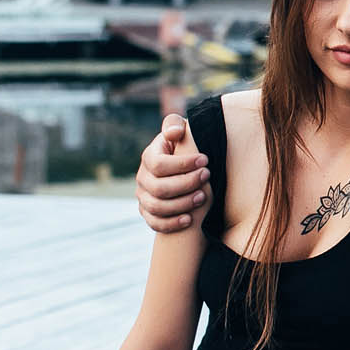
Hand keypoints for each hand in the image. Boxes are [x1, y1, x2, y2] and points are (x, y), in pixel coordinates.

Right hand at [137, 112, 209, 231]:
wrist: (186, 169)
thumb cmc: (186, 147)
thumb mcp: (182, 132)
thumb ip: (175, 125)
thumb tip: (173, 133)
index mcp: (150, 157)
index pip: (159, 164)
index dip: (182, 164)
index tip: (205, 160)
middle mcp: (143, 177)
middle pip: (159, 188)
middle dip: (186, 184)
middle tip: (206, 177)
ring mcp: (144, 196)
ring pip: (157, 207)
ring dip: (181, 204)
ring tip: (203, 197)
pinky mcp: (148, 212)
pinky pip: (155, 223)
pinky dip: (171, 223)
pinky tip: (189, 220)